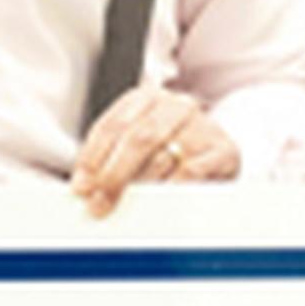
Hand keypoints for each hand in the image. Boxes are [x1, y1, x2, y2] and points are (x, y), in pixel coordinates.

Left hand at [71, 84, 237, 215]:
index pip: (113, 125)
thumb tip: (85, 187)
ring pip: (162, 157)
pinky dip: (170, 188)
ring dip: (138, 187)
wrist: (219, 153)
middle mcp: (175, 106)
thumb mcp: (140, 144)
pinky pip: (191, 172)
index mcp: (147, 98)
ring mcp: (201, 126)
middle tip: (99, 203)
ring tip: (124, 206)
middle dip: (113, 175)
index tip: (82, 185)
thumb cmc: (172, 151)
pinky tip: (158, 203)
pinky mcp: (222, 150)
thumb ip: (112, 157)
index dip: (93, 157)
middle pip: (137, 139)